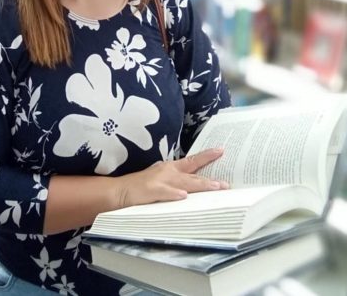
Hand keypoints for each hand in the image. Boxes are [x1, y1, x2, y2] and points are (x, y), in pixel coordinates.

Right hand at [113, 148, 228, 208]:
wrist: (120, 191)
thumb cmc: (141, 186)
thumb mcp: (160, 179)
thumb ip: (177, 181)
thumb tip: (196, 186)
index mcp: (170, 168)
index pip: (192, 161)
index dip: (207, 156)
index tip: (221, 151)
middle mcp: (168, 172)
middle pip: (193, 175)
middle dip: (210, 179)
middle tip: (226, 184)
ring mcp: (160, 181)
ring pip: (184, 183)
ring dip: (200, 185)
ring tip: (215, 187)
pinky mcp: (151, 191)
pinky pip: (165, 193)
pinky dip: (174, 194)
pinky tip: (183, 196)